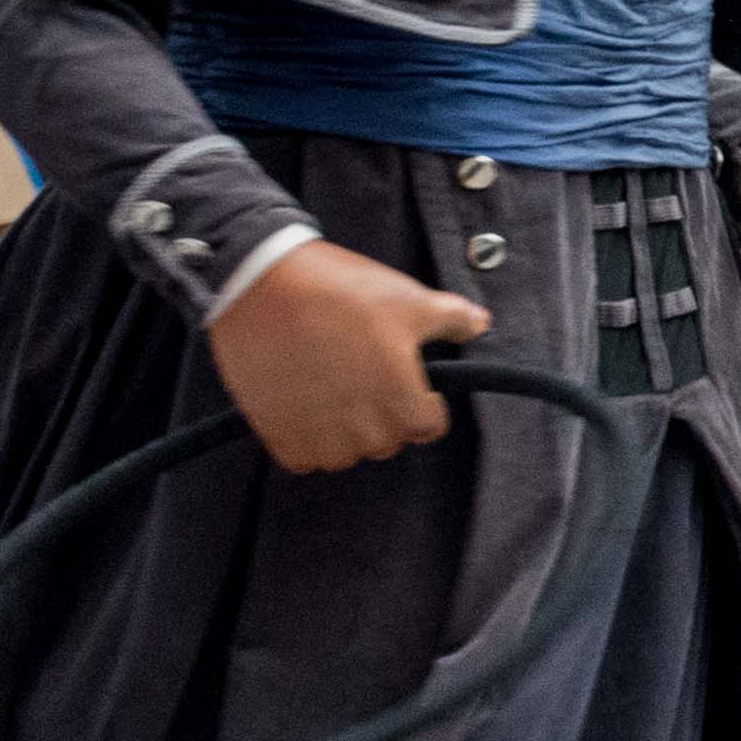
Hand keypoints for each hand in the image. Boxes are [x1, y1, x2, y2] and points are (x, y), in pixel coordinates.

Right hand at [208, 240, 492, 472]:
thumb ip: (451, 319)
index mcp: (403, 404)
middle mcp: (365, 433)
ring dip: (343, 430)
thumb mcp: (407, 299)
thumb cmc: (341, 291)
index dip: (421, 402)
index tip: (404, 380)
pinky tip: (301, 400)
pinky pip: (305, 457)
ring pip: (345, 453)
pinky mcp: (280, 438)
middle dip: (381, 415)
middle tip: (361, 374)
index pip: (428, 426)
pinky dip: (306, 437)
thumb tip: (480, 324)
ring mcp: (321, 439)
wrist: (260, 283)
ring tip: (329, 384)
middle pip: (386, 441)